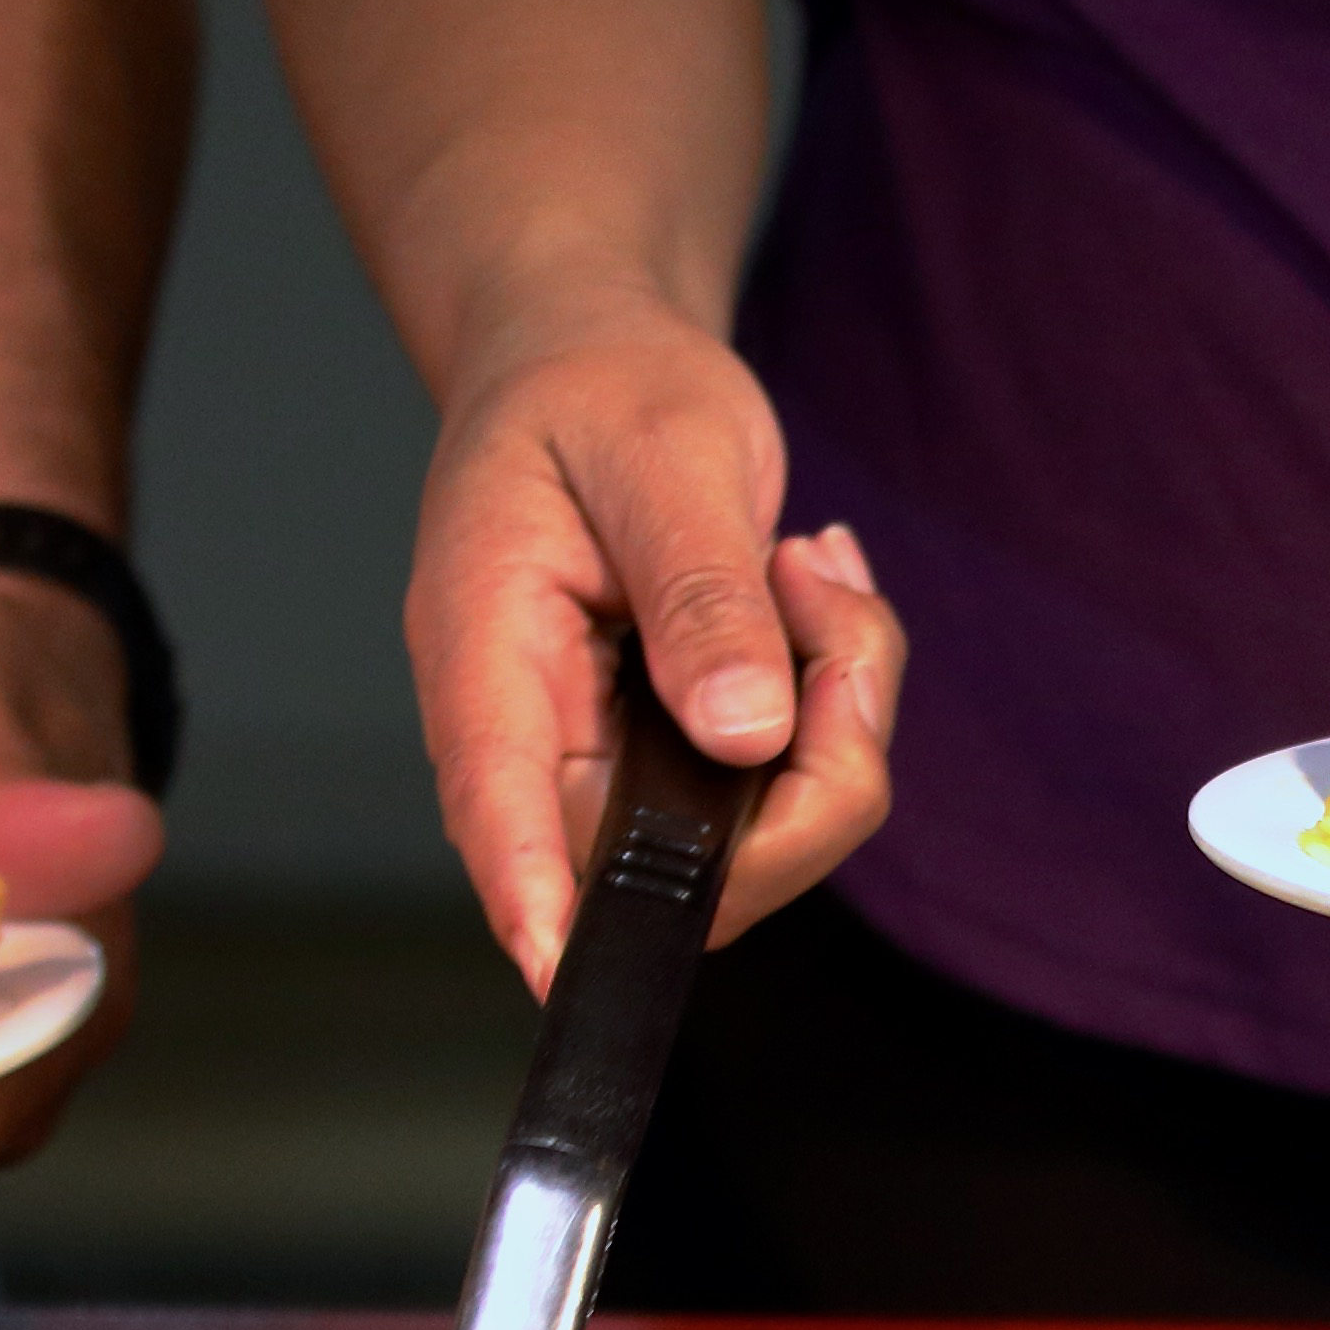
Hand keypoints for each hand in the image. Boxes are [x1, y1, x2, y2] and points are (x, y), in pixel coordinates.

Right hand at [406, 293, 905, 990]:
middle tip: (834, 614)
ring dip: (841, 716)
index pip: (497, 802)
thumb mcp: (660, 454)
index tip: (562, 971)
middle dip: (806, 780)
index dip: (532, 897)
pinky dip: (842, 689)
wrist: (595, 357)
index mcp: (486, 649)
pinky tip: (809, 580)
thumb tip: (745, 732)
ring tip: (814, 569)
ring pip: (752, 837)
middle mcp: (541, 730)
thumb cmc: (595, 387)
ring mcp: (617, 753)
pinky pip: (790, 783)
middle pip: (662, 864)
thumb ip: (699, 590)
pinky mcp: (687, 751)